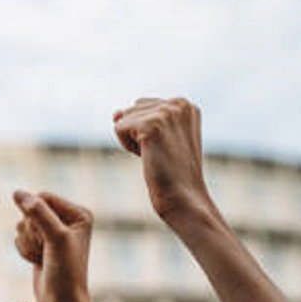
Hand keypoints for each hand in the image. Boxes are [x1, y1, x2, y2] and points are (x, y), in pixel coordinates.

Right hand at [13, 190, 93, 301]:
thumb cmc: (66, 273)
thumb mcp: (55, 238)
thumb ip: (38, 213)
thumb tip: (17, 192)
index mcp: (79, 214)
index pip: (42, 197)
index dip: (37, 218)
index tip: (49, 240)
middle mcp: (68, 220)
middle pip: (30, 210)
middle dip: (31, 232)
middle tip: (47, 251)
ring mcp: (54, 232)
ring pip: (22, 224)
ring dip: (27, 243)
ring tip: (43, 258)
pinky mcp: (42, 244)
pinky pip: (19, 236)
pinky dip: (24, 250)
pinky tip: (38, 262)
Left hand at [113, 97, 213, 222]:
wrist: (183, 197)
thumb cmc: (172, 172)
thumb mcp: (159, 137)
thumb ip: (140, 117)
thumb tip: (115, 113)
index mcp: (185, 104)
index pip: (142, 106)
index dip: (146, 131)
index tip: (166, 147)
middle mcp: (179, 103)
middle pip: (132, 109)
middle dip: (137, 133)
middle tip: (160, 153)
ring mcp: (166, 112)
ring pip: (123, 117)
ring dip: (132, 140)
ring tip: (156, 155)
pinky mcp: (151, 124)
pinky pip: (118, 127)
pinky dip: (127, 145)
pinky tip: (147, 156)